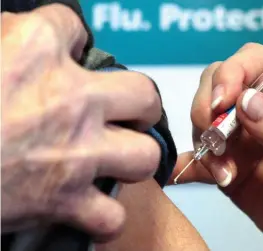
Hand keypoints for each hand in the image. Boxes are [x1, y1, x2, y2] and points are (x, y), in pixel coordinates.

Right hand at [1, 4, 160, 240]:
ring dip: (133, 158)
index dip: (70, 42)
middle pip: (143, 94)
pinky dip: (104, 217)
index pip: (72, 28)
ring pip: (144, 155)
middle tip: (123, 112)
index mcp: (33, 48)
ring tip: (116, 157)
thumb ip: (5, 34)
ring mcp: (74, 153)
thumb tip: (27, 31)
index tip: (66, 55)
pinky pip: (110, 217)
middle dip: (138, 105)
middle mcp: (69, 98)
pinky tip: (91, 208)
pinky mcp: (62, 201)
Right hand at [171, 43, 262, 250]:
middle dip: (208, 107)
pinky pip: (201, 160)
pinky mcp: (231, 168)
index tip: (223, 101)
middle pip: (221, 85)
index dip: (234, 70)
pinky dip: (188, 165)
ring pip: (207, 122)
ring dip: (205, 145)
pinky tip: (181, 175)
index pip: (258, 62)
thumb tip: (246, 100)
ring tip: (224, 174)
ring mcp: (246, 142)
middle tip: (215, 140)